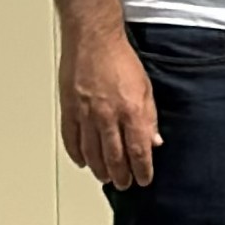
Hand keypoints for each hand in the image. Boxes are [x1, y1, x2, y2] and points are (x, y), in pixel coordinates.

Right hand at [59, 26, 158, 191]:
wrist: (93, 40)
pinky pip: (72, 140)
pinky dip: (77, 154)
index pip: (139, 150)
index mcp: (132, 111)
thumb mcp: (146, 88)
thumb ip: (150, 117)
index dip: (142, 169)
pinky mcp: (69, 110)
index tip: (144, 179)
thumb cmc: (120, 60)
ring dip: (99, 169)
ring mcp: (86, 115)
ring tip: (105, 178)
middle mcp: (108, 116)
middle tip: (124, 184)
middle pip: (114, 157)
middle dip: (121, 175)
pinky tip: (83, 162)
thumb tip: (154, 141)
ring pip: (92, 153)